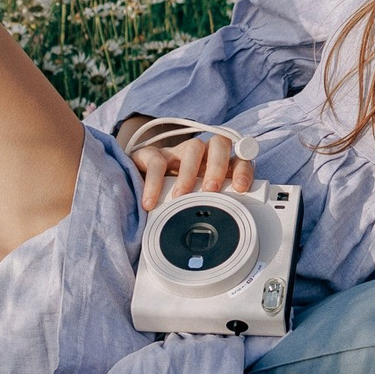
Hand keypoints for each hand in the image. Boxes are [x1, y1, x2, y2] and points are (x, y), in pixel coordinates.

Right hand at [124, 119, 255, 210]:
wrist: (132, 192)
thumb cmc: (170, 202)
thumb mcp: (193, 207)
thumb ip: (209, 210)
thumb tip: (225, 230)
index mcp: (216, 166)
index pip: (238, 158)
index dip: (242, 170)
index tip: (240, 188)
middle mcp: (201, 155)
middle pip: (219, 144)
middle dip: (218, 165)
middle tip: (211, 189)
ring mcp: (177, 152)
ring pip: (193, 147)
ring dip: (189, 173)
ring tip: (181, 196)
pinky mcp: (151, 154)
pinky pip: (157, 160)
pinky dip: (155, 182)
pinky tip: (151, 202)